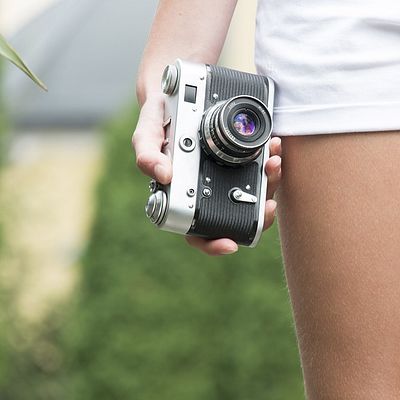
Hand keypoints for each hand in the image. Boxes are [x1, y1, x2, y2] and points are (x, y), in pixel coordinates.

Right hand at [132, 93, 281, 255]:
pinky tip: (273, 147)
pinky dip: (268, 161)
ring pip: (253, 194)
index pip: (196, 231)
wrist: (176, 93)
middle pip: (234, 217)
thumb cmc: (159, 121)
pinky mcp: (238, 158)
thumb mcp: (147, 134)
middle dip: (256, 215)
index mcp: (181, 196)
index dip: (213, 243)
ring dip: (268, 184)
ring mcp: (225, 175)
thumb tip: (163, 176)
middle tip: (268, 204)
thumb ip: (147, 154)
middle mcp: (206, 189)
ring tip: (273, 163)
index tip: (230, 243)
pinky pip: (258, 168)